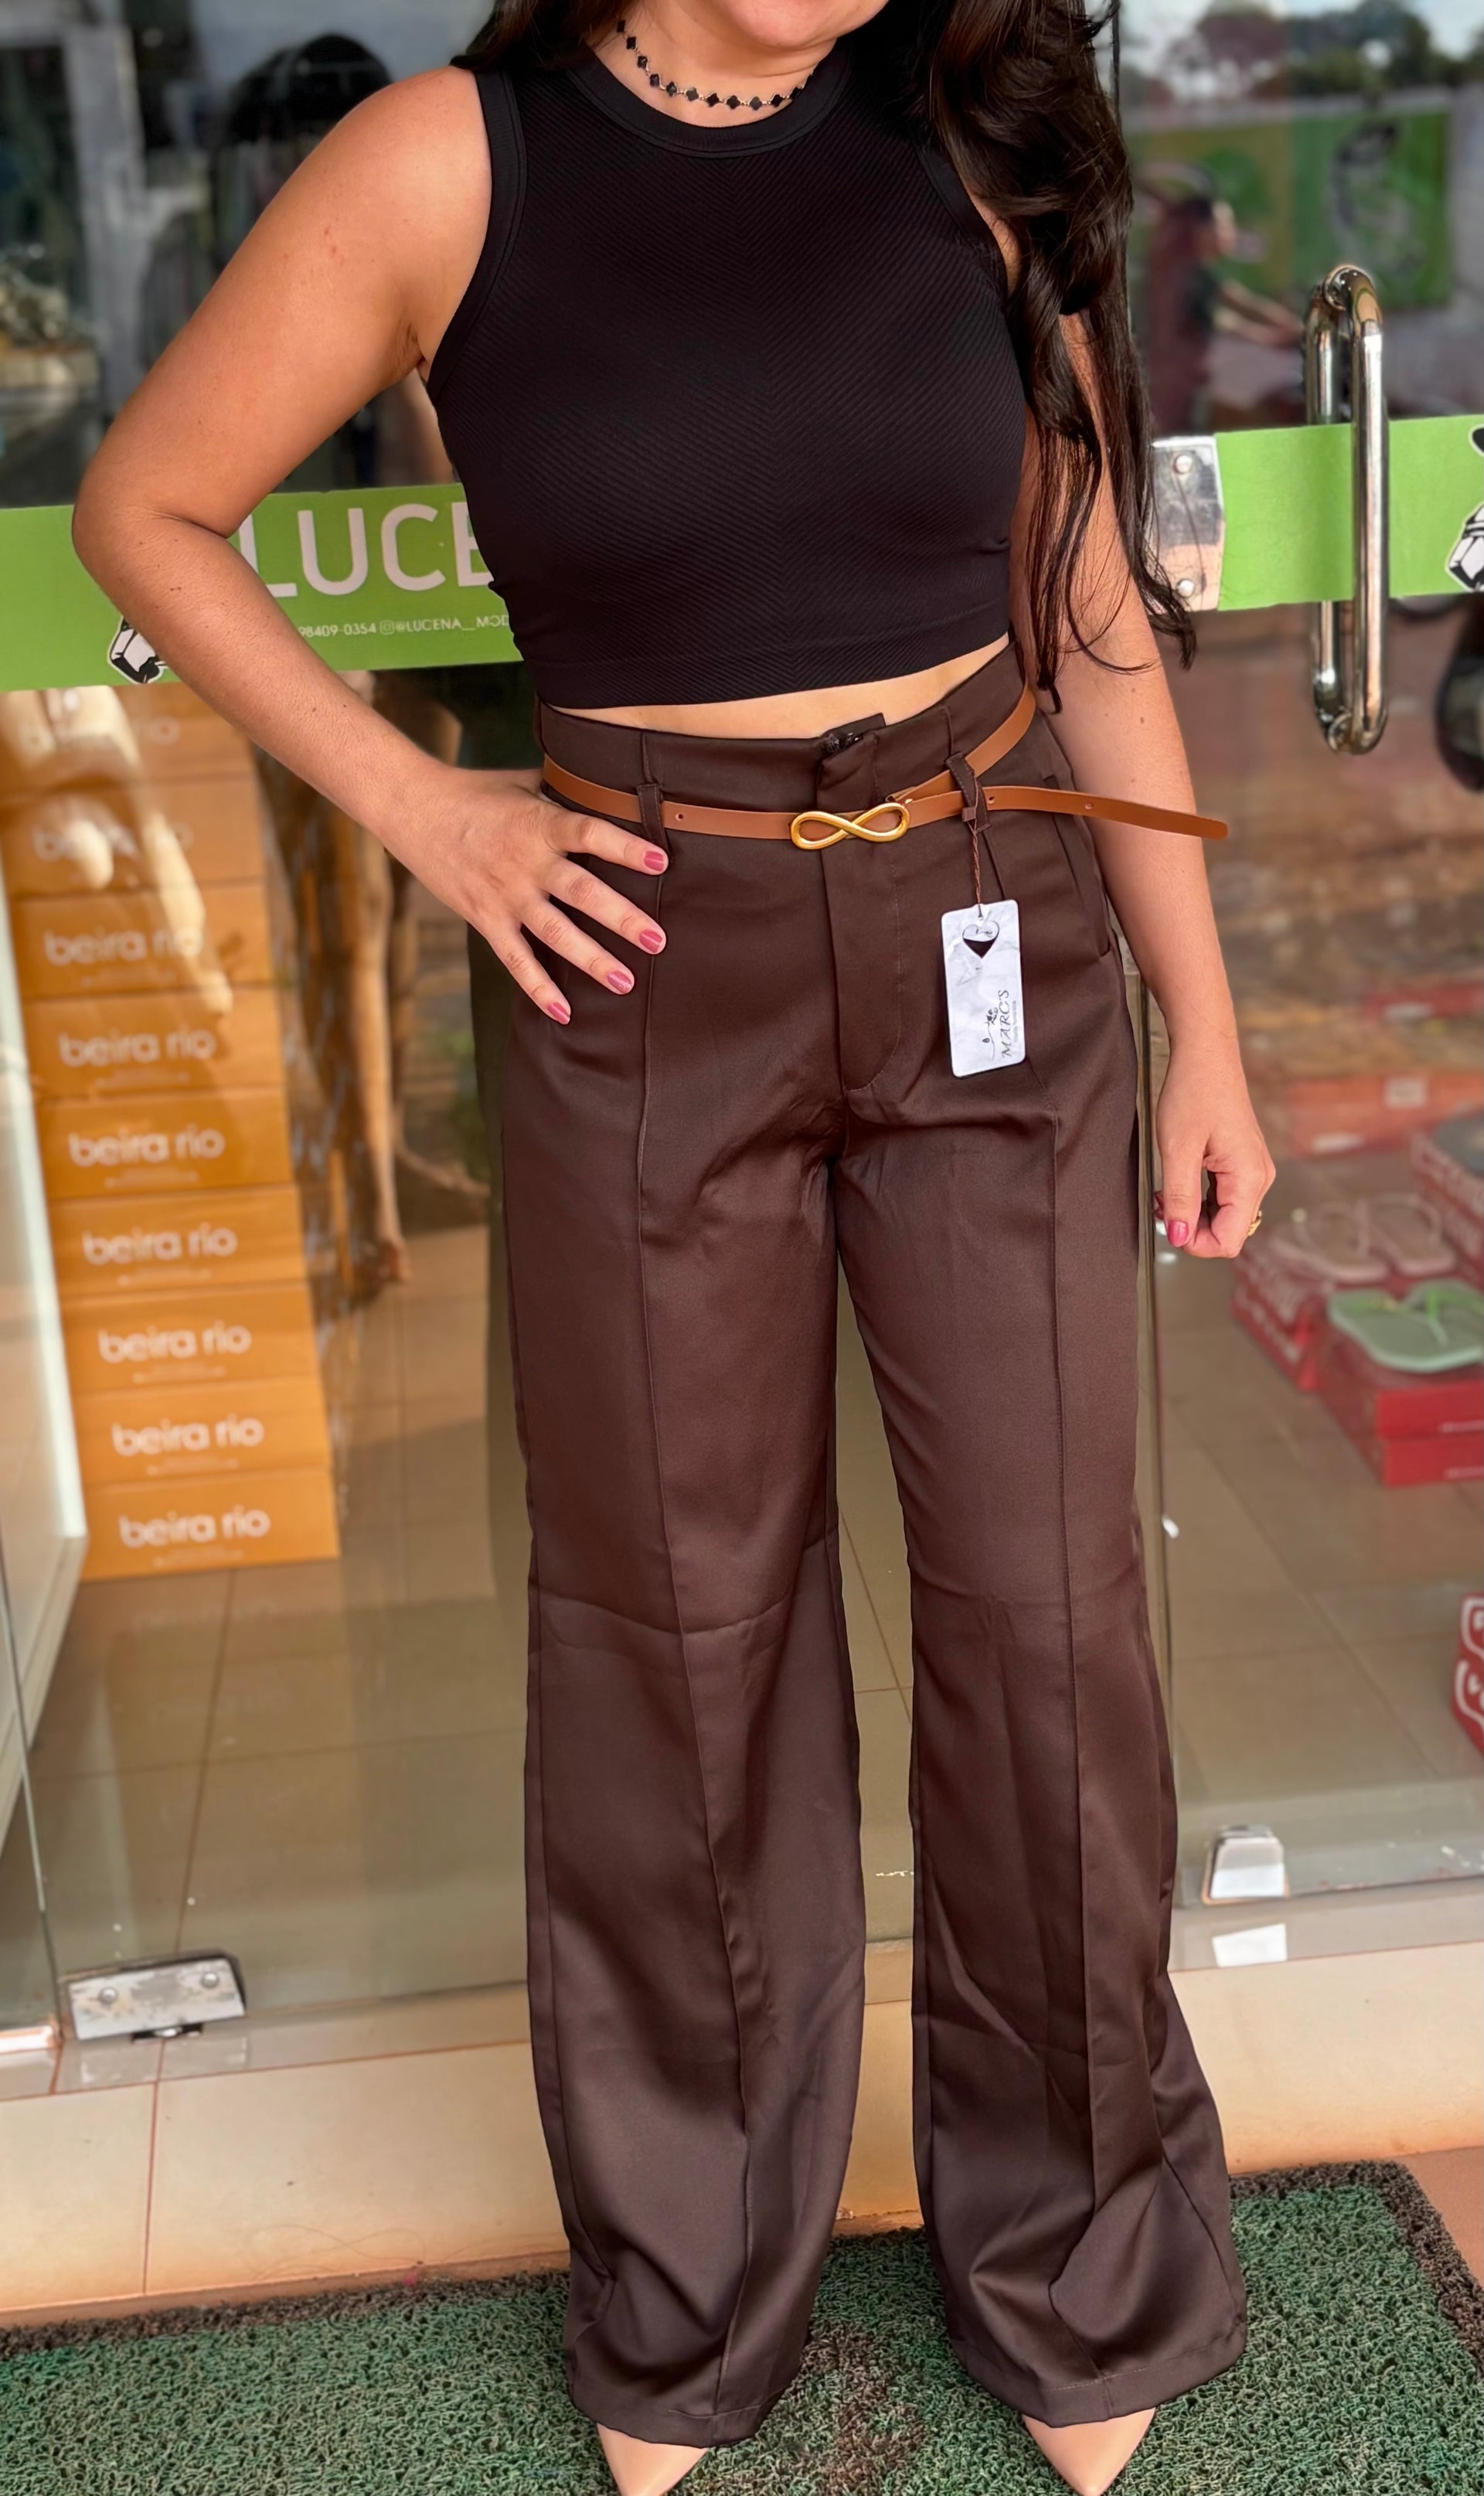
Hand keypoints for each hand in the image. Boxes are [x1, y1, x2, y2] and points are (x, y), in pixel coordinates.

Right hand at [374, 762, 666, 1024]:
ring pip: (554, 932)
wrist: (413, 809)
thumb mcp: (522, 783)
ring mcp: (505, 894)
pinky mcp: (485, 919)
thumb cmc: (474, 793)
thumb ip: (563, 793)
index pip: (589, 833)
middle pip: (580, 892)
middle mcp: (525, 862)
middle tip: (657, 939)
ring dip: (590, 958)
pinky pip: (515, 960)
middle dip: (620, 917)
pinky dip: (538, 987)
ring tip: (625, 981)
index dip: (625, 848)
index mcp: (539, 823)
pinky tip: (564, 1012)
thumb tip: (609, 790)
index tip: (660, 863)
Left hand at [1154, 1030, 1273, 1258]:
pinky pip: (1223, 1198)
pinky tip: (1177, 1185)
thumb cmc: (1194, 1092)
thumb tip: (1179, 1236)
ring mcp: (1253, 1171)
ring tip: (1166, 1193)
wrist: (1206, 1054)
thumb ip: (1180, 1198)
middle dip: (1192, 1229)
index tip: (1168, 1224)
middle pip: (1229, 1232)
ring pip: (1225, 1217)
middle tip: (1162, 1205)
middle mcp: (1259, 1178)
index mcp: (1249, 1178)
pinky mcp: (1242, 1163)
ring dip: (1193, 1215)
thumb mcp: (1177, 1149)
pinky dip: (1198, 1200)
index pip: (1229, 1241)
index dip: (1195, 1243)